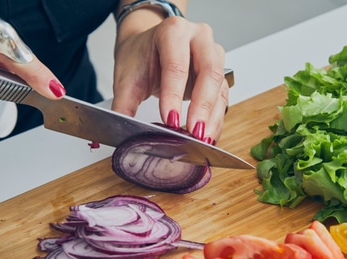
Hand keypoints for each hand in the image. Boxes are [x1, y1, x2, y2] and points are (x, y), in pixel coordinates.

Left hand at [111, 15, 227, 143]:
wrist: (149, 47)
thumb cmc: (140, 56)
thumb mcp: (127, 78)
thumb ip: (124, 105)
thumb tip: (124, 133)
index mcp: (174, 31)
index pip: (177, 65)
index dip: (174, 94)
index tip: (170, 119)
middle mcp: (199, 39)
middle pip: (209, 72)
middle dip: (202, 106)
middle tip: (193, 132)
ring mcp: (214, 56)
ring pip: (220, 87)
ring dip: (212, 117)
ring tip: (202, 140)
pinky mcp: (219, 76)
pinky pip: (222, 99)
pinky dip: (215, 120)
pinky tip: (207, 137)